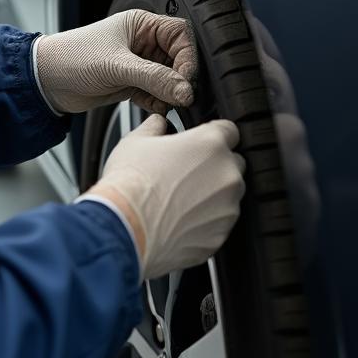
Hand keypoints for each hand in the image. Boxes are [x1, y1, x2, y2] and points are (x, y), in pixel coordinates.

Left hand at [34, 10, 196, 114]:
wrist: (46, 81)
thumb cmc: (72, 57)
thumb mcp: (117, 65)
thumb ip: (154, 78)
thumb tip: (185, 90)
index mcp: (141, 24)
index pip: (180, 35)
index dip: (187, 56)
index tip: (185, 78)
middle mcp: (142, 42)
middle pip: (178, 59)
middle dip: (179, 78)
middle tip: (178, 94)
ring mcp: (137, 64)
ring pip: (168, 79)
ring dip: (168, 93)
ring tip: (164, 102)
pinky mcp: (130, 84)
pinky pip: (155, 94)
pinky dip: (157, 102)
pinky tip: (152, 108)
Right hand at [85, 115, 245, 278]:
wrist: (124, 228)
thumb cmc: (130, 185)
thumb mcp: (136, 141)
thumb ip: (155, 127)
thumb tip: (158, 123)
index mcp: (210, 144)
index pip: (230, 130)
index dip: (214, 135)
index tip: (201, 144)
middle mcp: (227, 174)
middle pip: (233, 164)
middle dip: (214, 167)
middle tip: (185, 174)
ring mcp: (227, 207)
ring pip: (228, 196)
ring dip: (211, 196)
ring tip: (179, 201)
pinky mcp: (220, 235)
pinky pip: (219, 224)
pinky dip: (205, 222)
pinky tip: (179, 220)